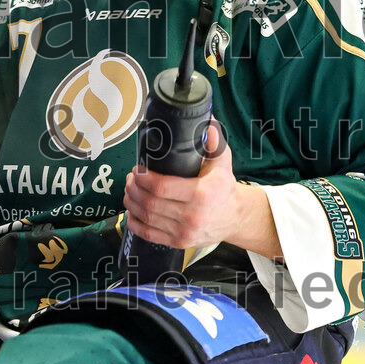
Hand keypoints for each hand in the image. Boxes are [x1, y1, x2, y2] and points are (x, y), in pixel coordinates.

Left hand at [123, 122, 280, 256]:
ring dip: (132, 203)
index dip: (143, 178)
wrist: (235, 218)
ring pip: (147, 218)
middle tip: (130, 178)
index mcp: (200, 194)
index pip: (161, 187)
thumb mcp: (222, 162)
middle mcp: (191, 216)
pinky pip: (149, 235)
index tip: (137, 169)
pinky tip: (131, 212)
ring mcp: (184, 232)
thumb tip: (207, 120)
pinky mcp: (179, 243)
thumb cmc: (224, 188)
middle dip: (134, 188)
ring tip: (129, 190)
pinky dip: (135, 223)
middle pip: (150, 202)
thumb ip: (213, 141)